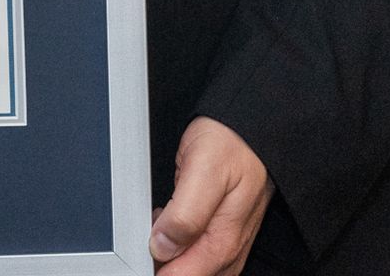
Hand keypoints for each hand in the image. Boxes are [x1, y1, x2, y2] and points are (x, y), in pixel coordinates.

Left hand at [150, 117, 273, 275]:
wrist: (250, 129)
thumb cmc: (231, 144)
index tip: (139, 254)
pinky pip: (197, 250)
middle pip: (189, 274)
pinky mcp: (221, 230)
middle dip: (162, 262)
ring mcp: (226, 240)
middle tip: (142, 235)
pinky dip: (176, 242)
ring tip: (151, 224)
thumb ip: (185, 214)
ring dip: (168, 252)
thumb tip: (162, 247)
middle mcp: (227, 247)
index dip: (158, 270)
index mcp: (223, 240)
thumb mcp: (204, 172)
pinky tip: (164, 223)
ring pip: (192, 265)